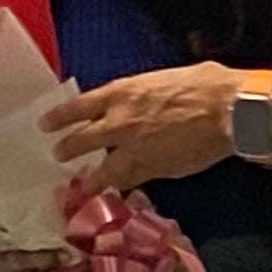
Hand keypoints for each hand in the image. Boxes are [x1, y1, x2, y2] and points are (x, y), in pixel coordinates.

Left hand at [46, 64, 246, 192]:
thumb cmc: (203, 84)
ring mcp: (135, 150)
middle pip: (83, 140)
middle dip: (67, 149)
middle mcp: (120, 122)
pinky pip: (132, 182)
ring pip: (104, 170)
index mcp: (121, 93)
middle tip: (58, 155)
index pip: (79, 107)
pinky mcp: (154, 171)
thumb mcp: (162, 80)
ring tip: (83, 186)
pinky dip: (125, 186)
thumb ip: (144, 95)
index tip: (45, 124)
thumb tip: (145, 101)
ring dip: (92, 179)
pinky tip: (120, 191)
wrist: (226, 110)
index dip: (60, 117)